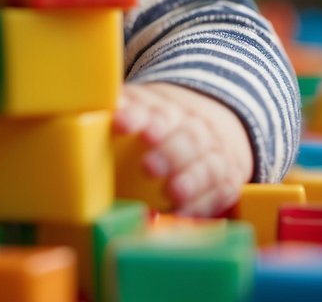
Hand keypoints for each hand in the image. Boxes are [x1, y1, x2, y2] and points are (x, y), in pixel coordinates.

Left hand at [114, 82, 253, 216]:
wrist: (216, 128)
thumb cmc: (164, 124)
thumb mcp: (144, 107)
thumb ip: (123, 110)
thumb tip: (95, 110)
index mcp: (170, 110)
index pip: (156, 110)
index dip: (136, 117)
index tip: (119, 125)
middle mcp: (197, 130)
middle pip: (187, 138)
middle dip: (169, 153)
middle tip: (148, 167)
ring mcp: (215, 156)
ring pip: (207, 166)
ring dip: (190, 181)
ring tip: (173, 192)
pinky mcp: (226, 183)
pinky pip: (219, 194)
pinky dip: (201, 206)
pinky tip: (182, 214)